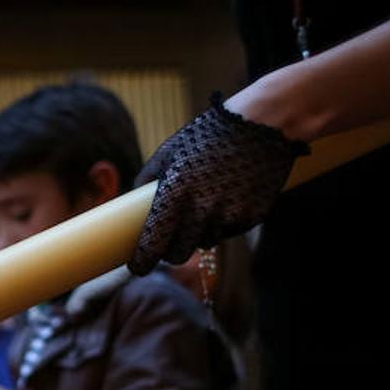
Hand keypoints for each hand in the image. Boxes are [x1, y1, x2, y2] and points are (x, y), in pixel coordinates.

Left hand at [128, 94, 308, 275]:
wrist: (261, 123)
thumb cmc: (206, 136)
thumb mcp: (168, 152)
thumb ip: (146, 181)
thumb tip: (128, 205)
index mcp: (175, 193)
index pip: (153, 244)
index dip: (142, 261)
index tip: (137, 266)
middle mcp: (202, 208)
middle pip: (177, 254)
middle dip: (170, 251)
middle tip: (168, 240)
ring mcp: (230, 214)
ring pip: (204, 243)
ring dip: (198, 234)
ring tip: (204, 203)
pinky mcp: (252, 216)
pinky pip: (228, 231)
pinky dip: (223, 222)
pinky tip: (228, 196)